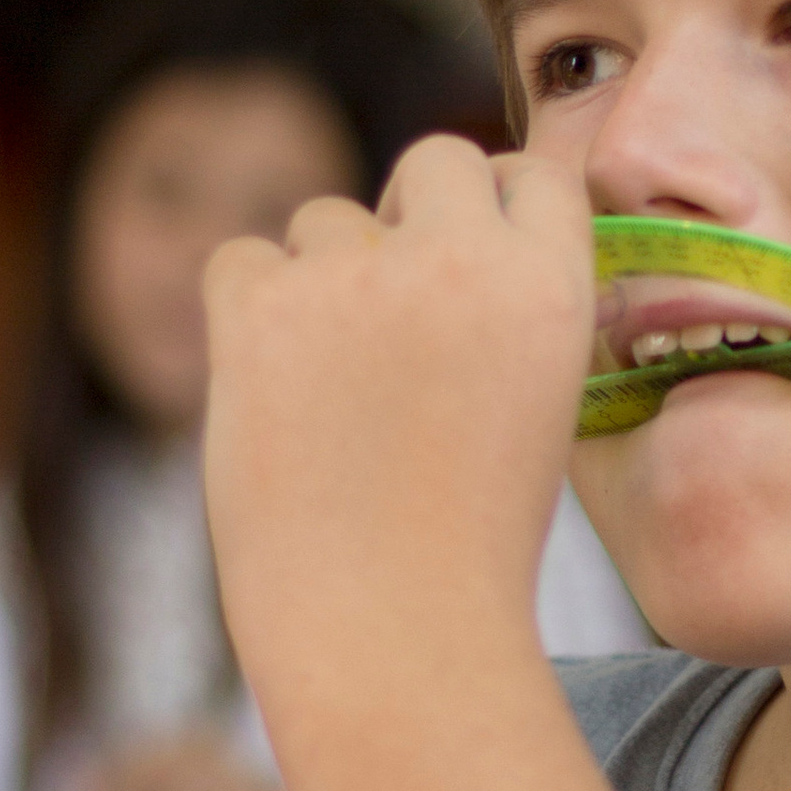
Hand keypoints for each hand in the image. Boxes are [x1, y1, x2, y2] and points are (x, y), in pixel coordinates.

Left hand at [201, 138, 593, 768]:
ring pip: (326, 217)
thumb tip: (432, 237)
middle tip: (394, 298)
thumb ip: (500, 309)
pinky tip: (272, 386)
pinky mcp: (259, 311)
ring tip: (334, 391)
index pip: (531, 171)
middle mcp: (459, 261)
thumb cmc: (469, 543)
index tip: (471, 242)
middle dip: (413, 213)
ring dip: (324, 277)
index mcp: (551, 286)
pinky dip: (247, 309)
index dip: (496, 201)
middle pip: (434, 158)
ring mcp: (355, 279)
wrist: (392, 631)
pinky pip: (239, 259)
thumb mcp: (536, 405)